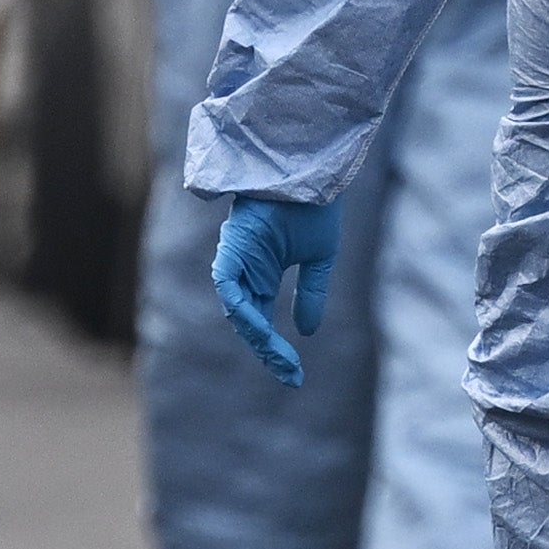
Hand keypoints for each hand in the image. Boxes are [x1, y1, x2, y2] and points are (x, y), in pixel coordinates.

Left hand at [207, 193, 339, 385]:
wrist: (311, 173)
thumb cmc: (315, 207)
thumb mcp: (319, 259)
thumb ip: (312, 294)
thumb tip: (306, 332)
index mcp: (264, 273)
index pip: (261, 321)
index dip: (275, 350)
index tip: (294, 375)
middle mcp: (246, 270)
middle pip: (248, 322)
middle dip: (267, 351)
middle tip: (290, 374)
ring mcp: (237, 259)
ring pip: (237, 309)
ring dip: (256, 336)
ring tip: (280, 357)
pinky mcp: (232, 248)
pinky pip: (229, 286)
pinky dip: (242, 308)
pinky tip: (260, 328)